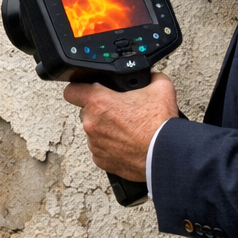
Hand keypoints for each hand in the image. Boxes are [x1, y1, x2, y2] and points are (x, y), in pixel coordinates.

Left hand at [62, 73, 178, 181]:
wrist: (165, 155)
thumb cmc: (159, 125)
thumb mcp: (160, 88)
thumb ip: (151, 77)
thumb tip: (151, 77)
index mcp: (99, 102)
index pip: (72, 90)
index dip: (79, 88)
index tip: (86, 90)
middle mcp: (91, 123)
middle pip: (87, 111)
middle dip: (101, 110)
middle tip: (120, 111)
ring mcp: (94, 144)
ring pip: (94, 132)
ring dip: (106, 129)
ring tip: (127, 130)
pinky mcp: (101, 160)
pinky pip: (101, 149)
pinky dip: (111, 147)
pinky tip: (127, 144)